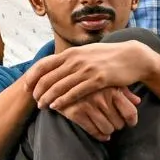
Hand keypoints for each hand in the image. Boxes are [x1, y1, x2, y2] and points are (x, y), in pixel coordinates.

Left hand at [26, 41, 150, 110]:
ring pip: (59, 86)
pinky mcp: (98, 79)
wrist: (132, 57)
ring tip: (41, 106)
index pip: (44, 63)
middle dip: (38, 90)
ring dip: (48, 97)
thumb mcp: (87, 53)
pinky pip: (75, 92)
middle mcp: (76, 59)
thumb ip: (72, 59)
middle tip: (33, 100)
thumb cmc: (108, 57)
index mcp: (71, 53)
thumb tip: (57, 65)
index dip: (33, 76)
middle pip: (48, 76)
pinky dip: (63, 100)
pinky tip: (56, 106)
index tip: (26, 86)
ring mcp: (86, 69)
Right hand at [57, 87, 140, 140]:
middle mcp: (101, 97)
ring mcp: (88, 105)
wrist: (60, 77)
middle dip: (118, 125)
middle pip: (119, 123)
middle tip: (114, 122)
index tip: (130, 123)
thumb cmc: (90, 80)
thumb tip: (137, 101)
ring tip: (107, 126)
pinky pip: (94, 131)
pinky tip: (102, 135)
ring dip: (108, 130)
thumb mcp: (108, 81)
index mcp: (111, 88)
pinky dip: (100, 136)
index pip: (130, 112)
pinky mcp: (75, 113)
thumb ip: (124, 91)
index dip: (132, 121)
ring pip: (107, 129)